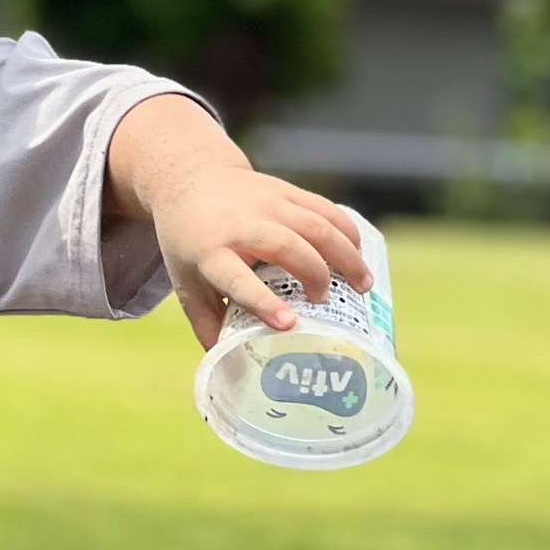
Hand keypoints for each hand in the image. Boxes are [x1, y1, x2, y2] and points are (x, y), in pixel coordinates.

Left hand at [152, 163, 375, 349]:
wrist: (188, 181)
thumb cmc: (189, 244)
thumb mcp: (186, 283)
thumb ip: (207, 324)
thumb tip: (232, 369)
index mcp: (210, 253)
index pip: (236, 279)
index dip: (263, 302)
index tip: (289, 324)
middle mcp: (239, 225)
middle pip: (285, 246)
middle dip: (314, 275)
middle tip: (324, 302)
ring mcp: (265, 203)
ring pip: (314, 225)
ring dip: (345, 255)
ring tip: (363, 285)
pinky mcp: (285, 191)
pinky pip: (324, 208)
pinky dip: (347, 231)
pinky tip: (359, 254)